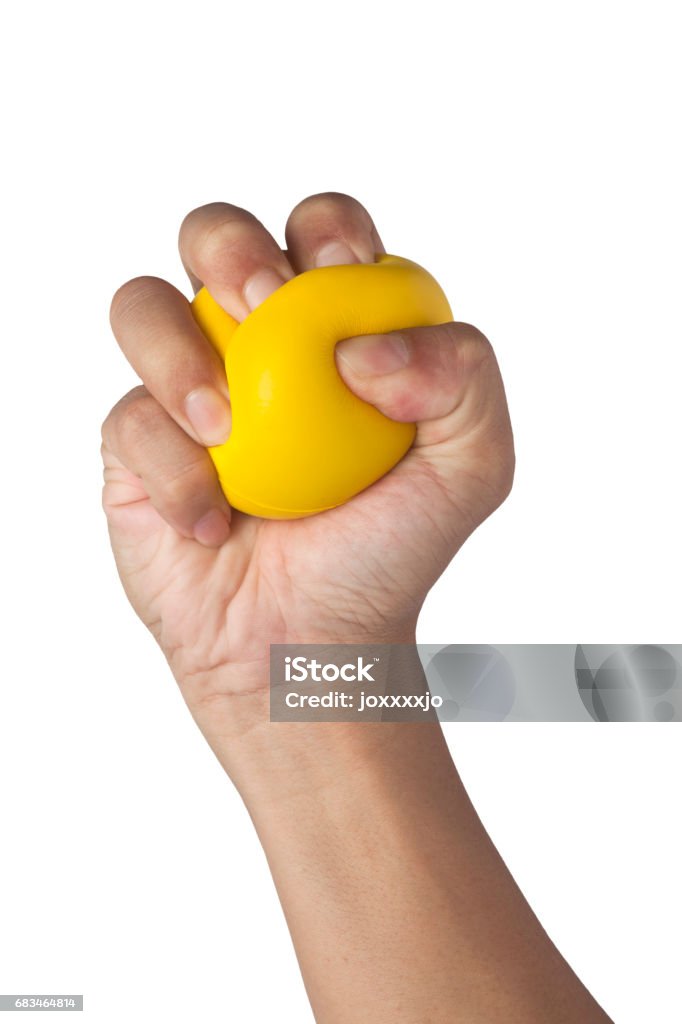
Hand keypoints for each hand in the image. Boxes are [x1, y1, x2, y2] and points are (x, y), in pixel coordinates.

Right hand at [101, 193, 513, 736]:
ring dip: (177, 353)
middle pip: (215, 235)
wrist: (312, 641)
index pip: (322, 235)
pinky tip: (211, 522)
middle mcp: (254, 345)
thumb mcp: (472, 467)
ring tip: (225, 430)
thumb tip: (363, 345)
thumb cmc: (389, 551)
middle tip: (259, 305)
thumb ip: (463, 376)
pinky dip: (171, 470)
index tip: (343, 276)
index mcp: (331, 328)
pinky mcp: (134, 444)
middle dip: (230, 246)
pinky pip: (127, 419)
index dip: (329, 231)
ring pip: (143, 305)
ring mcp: (187, 389)